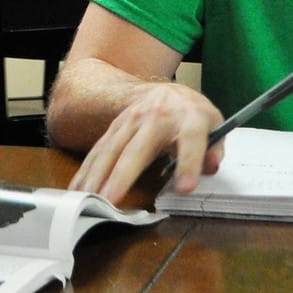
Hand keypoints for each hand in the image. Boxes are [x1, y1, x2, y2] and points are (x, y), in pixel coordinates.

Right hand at [67, 82, 223, 200]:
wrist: (164, 93)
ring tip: (89, 199)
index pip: (190, 139)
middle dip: (122, 175)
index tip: (185, 188)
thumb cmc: (191, 116)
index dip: (188, 163)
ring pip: (111, 150)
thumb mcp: (214, 127)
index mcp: (188, 117)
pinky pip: (98, 151)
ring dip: (97, 175)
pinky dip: (86, 171)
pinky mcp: (114, 129)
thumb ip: (214, 148)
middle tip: (111, 199)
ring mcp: (130, 122)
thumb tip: (211, 166)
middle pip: (137, 148)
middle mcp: (156, 117)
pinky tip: (78, 188)